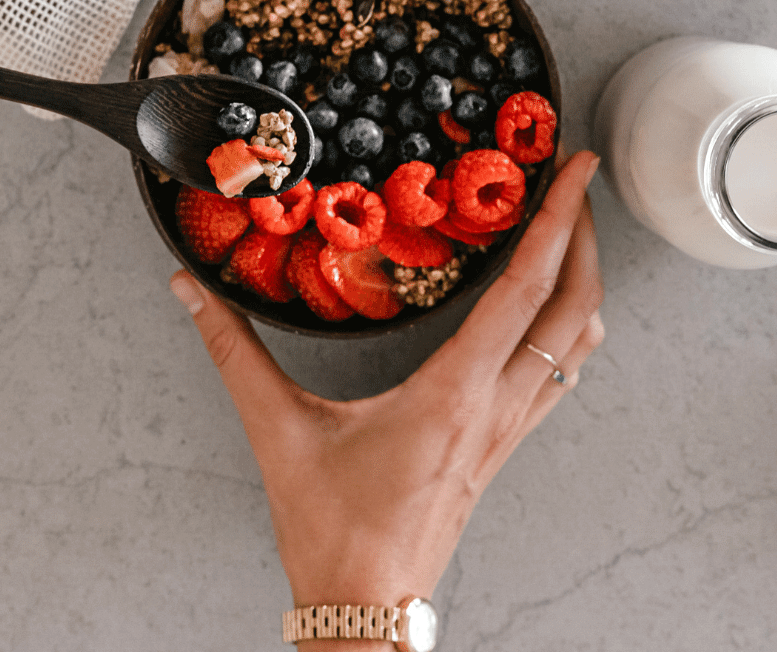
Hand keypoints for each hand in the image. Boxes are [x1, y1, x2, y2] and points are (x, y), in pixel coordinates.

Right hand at [169, 150, 603, 648]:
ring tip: (571, 230)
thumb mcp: (276, 427)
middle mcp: (495, 406)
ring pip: (578, 345)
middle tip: (576, 179)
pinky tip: (549, 308)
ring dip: (584, 279)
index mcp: (452, 392)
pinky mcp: (503, 444)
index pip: (524, 288)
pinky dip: (567, 327)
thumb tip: (191, 291)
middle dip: (586, 234)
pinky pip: (560, 376)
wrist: (364, 606)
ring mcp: (507, 429)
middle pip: (573, 306)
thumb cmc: (331, 528)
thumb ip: (232, 350)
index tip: (575, 170)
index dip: (558, 221)